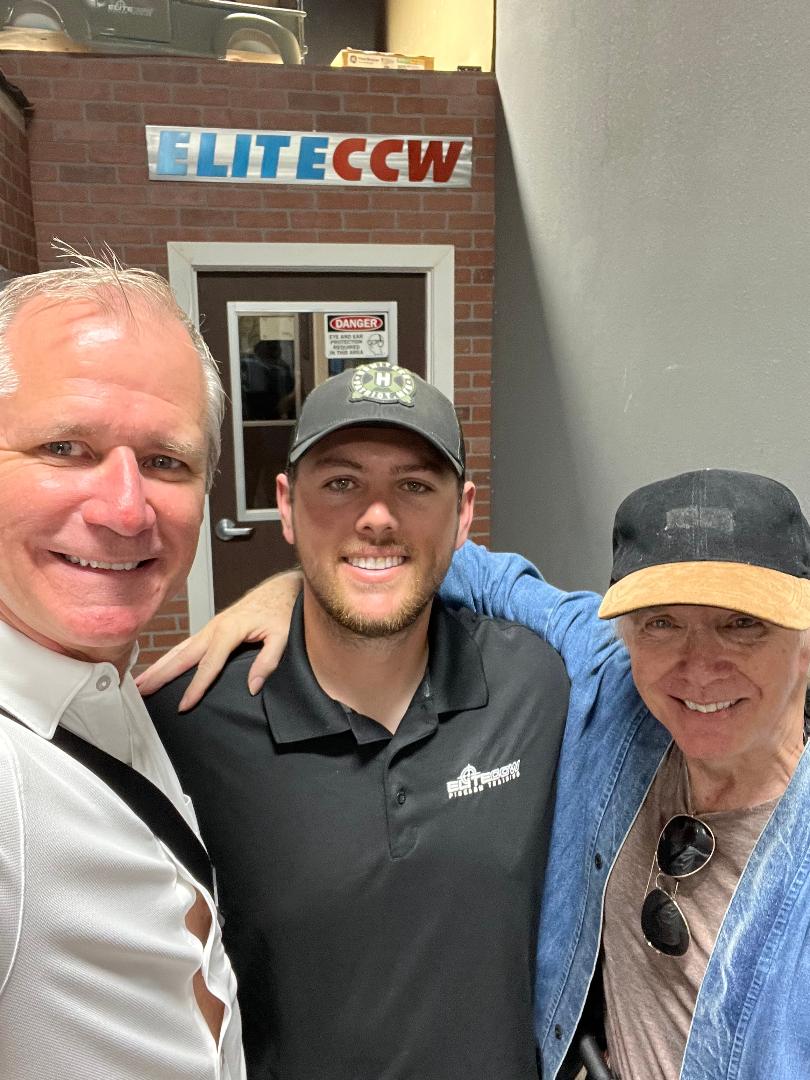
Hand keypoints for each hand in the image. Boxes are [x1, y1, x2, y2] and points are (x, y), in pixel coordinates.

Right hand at [135, 570, 302, 710]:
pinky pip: (186, 646)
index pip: (209, 664)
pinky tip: (161, 668)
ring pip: (180, 650)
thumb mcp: (283, 636)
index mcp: (229, 630)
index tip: (183, 705)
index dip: (195, 687)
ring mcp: (210, 627)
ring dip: (159, 666)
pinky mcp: (211, 629)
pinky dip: (170, 658)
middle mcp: (214, 627)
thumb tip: (252, 686)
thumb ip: (268, 661)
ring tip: (140, 683)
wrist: (281, 589)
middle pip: (183, 656)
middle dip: (161, 675)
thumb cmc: (282, 611)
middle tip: (141, 692)